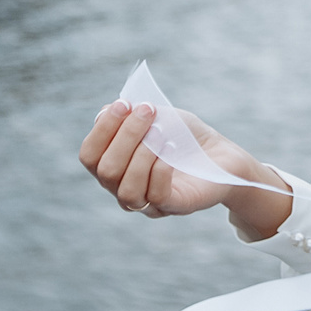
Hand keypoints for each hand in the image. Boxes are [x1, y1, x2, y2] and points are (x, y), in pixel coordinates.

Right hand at [78, 101, 285, 234]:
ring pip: (125, 189)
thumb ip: (129, 115)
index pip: (89, 156)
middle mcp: (124, 189)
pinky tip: (171, 150)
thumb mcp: (157, 118)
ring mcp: (147, 202)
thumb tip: (103, 113)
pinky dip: (160, 170)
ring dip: (141, 154)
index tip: (124, 103)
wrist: (221, 154)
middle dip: (125, 136)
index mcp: (115, 166)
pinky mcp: (173, 206)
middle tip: (148, 110)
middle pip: (105, 171)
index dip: (102, 129)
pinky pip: (155, 195)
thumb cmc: (184, 137)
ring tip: (160, 132)